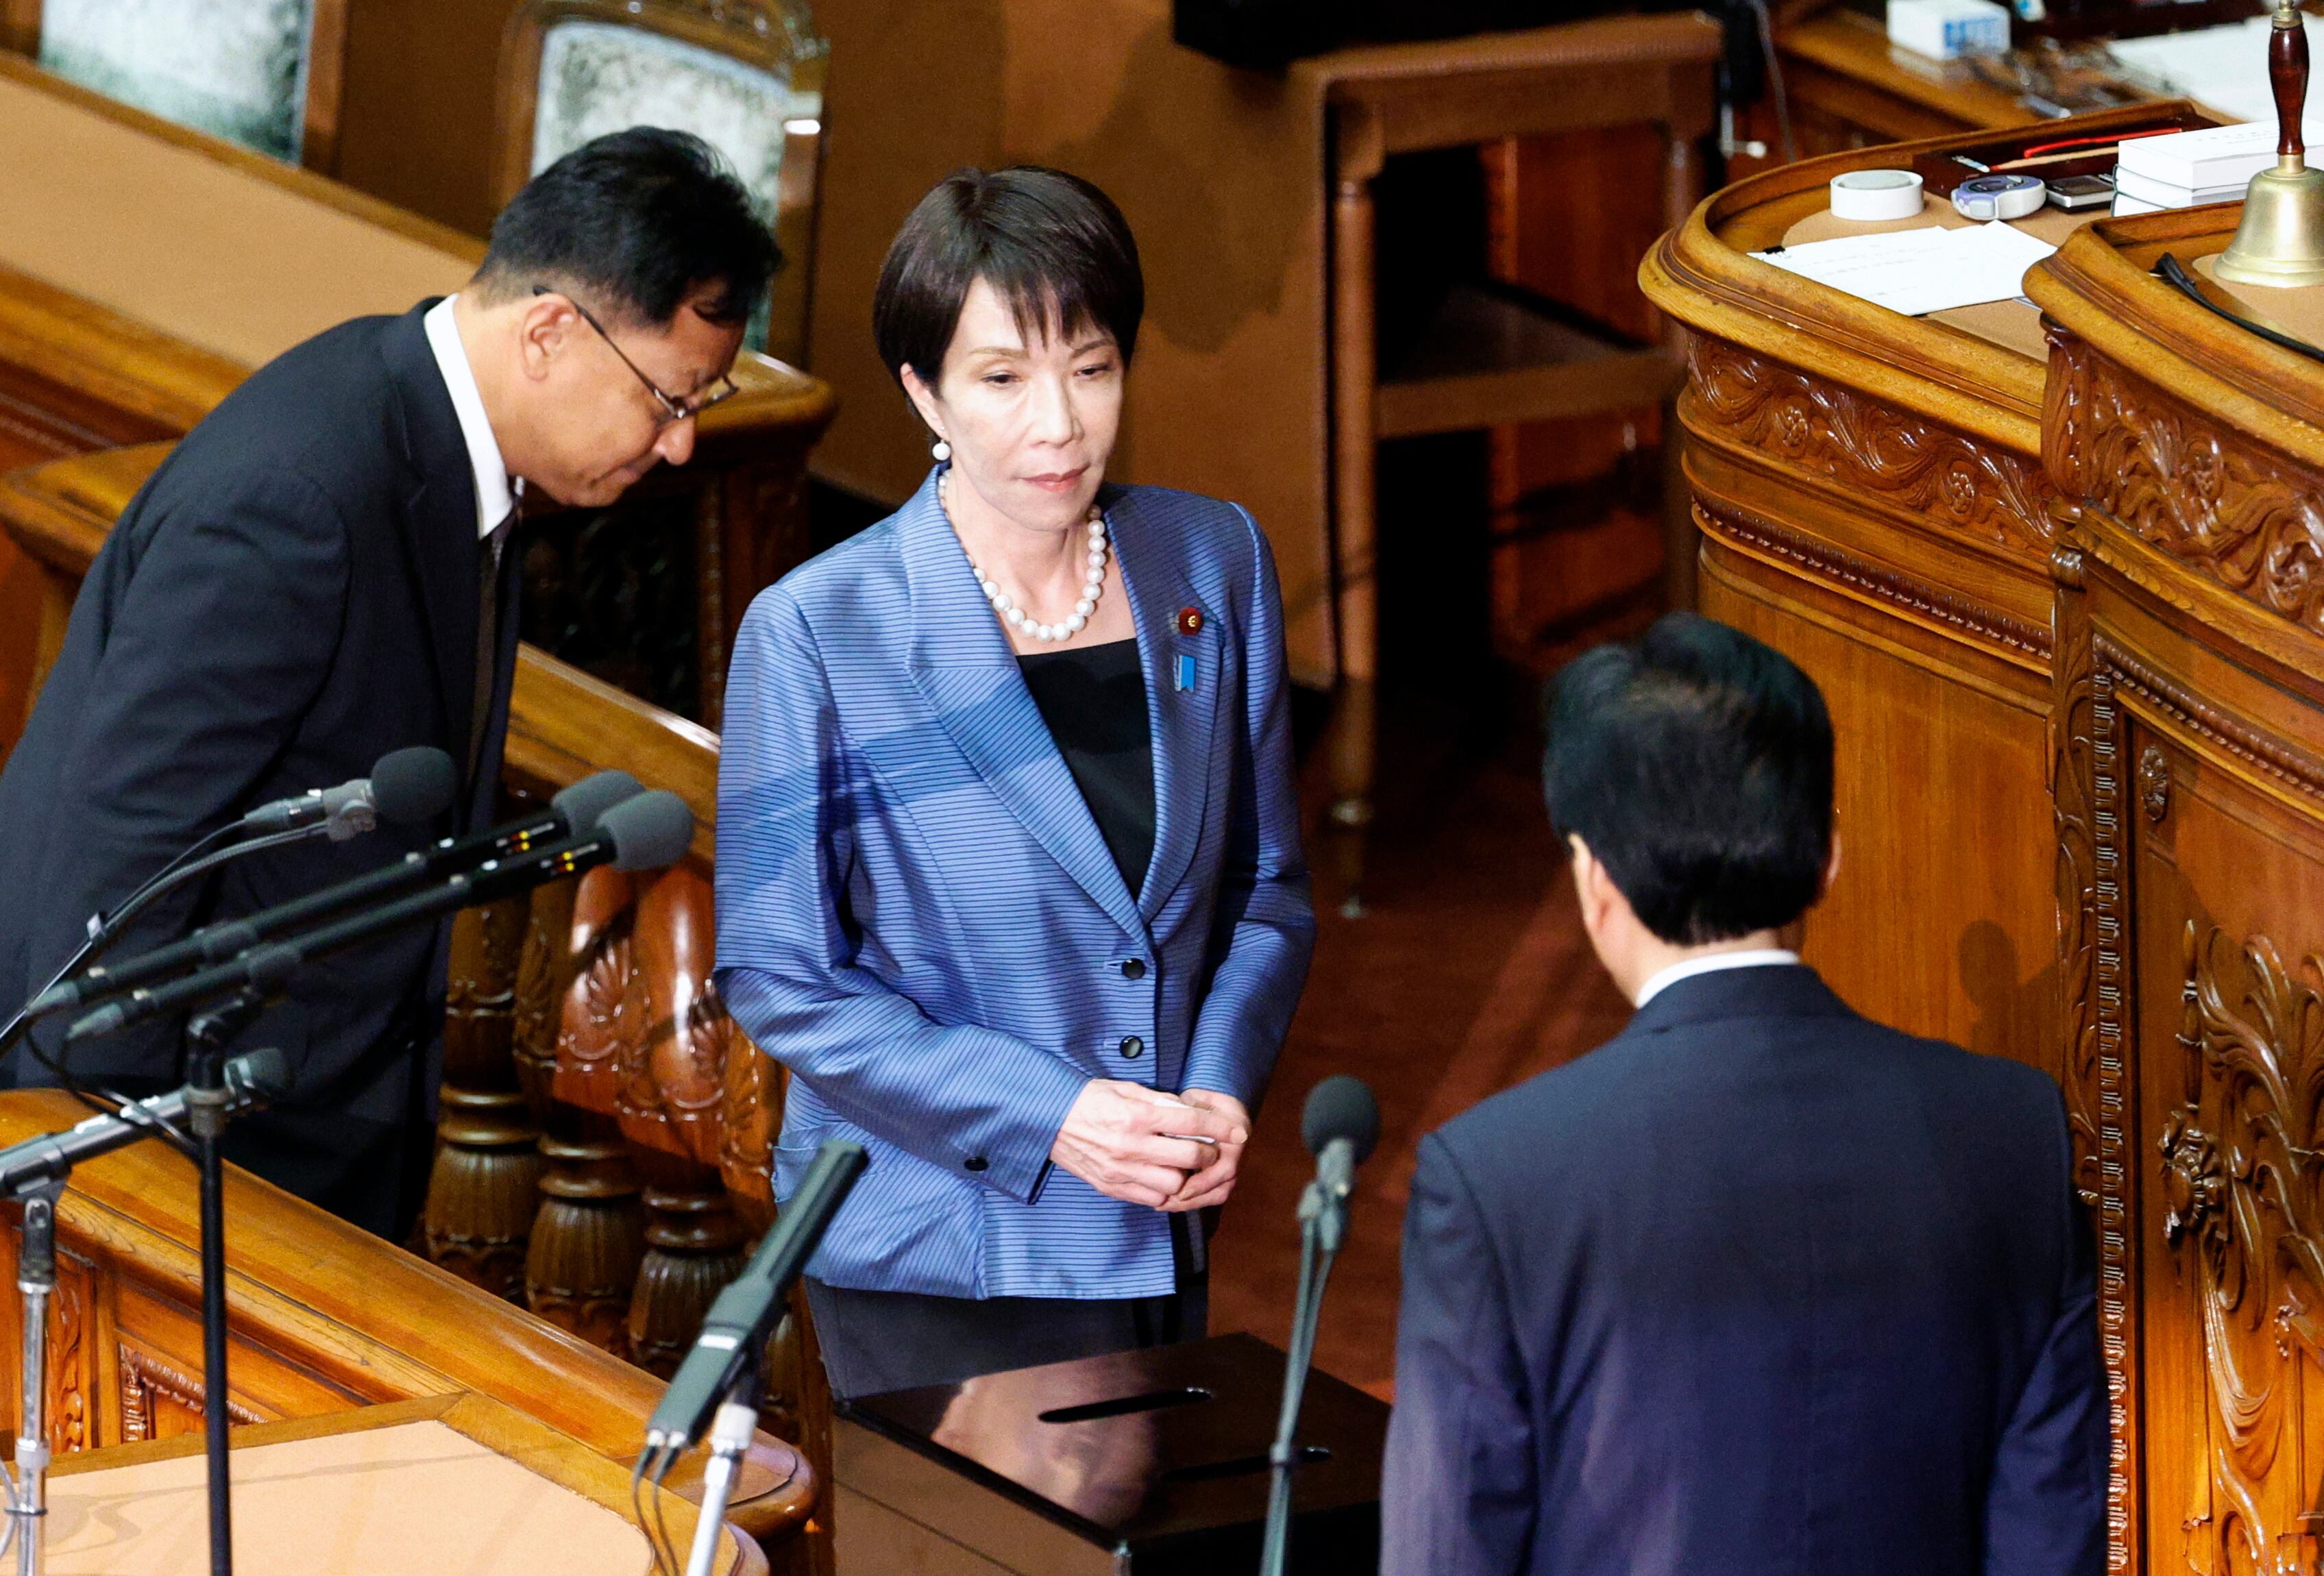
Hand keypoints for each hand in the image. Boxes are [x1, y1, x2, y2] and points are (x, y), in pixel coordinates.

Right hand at [1051, 1080, 1240, 1208]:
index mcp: (1135, 1116)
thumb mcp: (1125, 1089)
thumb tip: (1191, 1111)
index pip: (1190, 1122)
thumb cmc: (1088, 1099)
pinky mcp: (1112, 1187)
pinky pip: (1151, 1199)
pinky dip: (1165, 1190)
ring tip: (1185, 1166)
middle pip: (1189, 1158)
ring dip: (1186, 1176)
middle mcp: (1130, 1146)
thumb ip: (1160, 1102)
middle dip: (1208, 1154)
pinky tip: (1164, 1177)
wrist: (1047, 1119)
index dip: (1220, 1127)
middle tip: (1209, 1149)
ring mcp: (1120, 1170)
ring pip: (1174, 1184)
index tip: (1237, 1131)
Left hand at [1163, 1089, 1250, 1211]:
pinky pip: (1211, 1194)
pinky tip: (1168, 1201)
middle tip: (1165, 1203)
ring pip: (1217, 1195)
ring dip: (1191, 1203)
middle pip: (1222, 1188)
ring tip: (1163, 1205)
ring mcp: (1232, 1166)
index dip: (1204, 1182)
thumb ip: (1187, 1107)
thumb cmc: (1205, 1103)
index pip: (1226, 1168)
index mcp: (1236, 1136)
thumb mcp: (1197, 1098)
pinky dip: (1191, 1200)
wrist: (1221, 1109)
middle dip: (1194, 1199)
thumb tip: (1172, 1118)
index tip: (1181, 1190)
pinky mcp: (1222, 1175)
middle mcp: (1239, 1155)